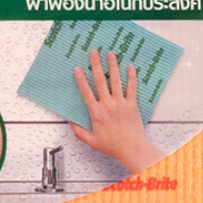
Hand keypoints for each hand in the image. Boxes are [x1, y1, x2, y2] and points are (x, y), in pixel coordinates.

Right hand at [70, 50, 165, 172]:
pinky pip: (132, 88)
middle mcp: (108, 105)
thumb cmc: (113, 146)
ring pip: (115, 81)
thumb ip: (78, 131)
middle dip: (96, 65)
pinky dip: (132, 76)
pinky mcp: (132, 104)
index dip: (81, 79)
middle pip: (100, 81)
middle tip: (94, 53)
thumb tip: (70, 122)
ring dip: (113, 66)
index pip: (86, 92)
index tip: (78, 68)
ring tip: (111, 54)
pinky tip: (130, 67)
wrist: (132, 149)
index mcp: (96, 113)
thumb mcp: (91, 141)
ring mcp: (120, 103)